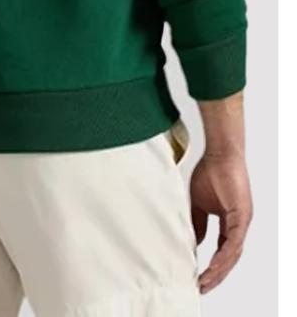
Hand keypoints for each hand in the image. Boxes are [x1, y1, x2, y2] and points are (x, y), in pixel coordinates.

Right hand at [190, 151, 252, 293]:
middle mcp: (239, 224)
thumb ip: (198, 223)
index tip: (200, 276)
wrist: (220, 153)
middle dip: (216, 274)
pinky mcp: (242, 215)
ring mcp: (242, 221)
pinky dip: (224, 255)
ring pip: (233, 254)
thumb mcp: (199, 203)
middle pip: (230, 258)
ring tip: (205, 281)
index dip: (213, 265)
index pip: (223, 250)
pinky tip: (213, 265)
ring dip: (219, 270)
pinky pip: (234, 242)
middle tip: (202, 287)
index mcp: (230, 222)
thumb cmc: (211, 171)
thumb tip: (196, 243)